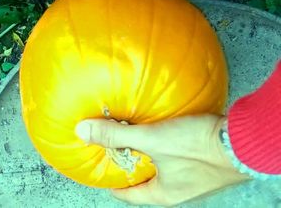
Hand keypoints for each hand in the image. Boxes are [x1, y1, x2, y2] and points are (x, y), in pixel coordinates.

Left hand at [75, 115, 249, 206]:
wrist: (243, 141)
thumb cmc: (198, 147)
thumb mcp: (151, 139)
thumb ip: (116, 135)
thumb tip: (82, 131)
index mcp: (163, 194)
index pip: (126, 196)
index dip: (109, 182)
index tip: (97, 169)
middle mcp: (177, 191)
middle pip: (142, 182)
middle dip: (126, 167)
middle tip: (111, 151)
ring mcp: (191, 179)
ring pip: (159, 169)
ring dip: (144, 155)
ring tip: (130, 138)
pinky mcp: (202, 163)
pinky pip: (173, 158)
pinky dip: (160, 148)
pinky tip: (156, 130)